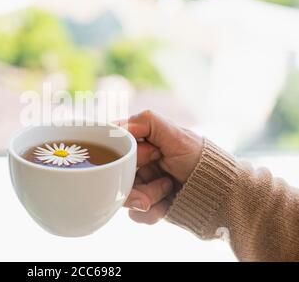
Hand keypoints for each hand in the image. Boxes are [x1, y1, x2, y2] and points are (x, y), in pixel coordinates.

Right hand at [119, 110, 202, 224]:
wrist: (221, 196)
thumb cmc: (202, 161)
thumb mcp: (177, 135)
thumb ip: (147, 122)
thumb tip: (116, 126)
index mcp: (142, 143)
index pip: (115, 147)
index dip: (125, 155)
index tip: (152, 155)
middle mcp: (138, 163)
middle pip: (116, 175)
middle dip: (137, 183)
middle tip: (162, 181)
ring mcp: (142, 185)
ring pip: (125, 195)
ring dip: (148, 196)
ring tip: (168, 191)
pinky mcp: (147, 205)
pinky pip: (135, 213)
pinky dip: (151, 212)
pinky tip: (167, 205)